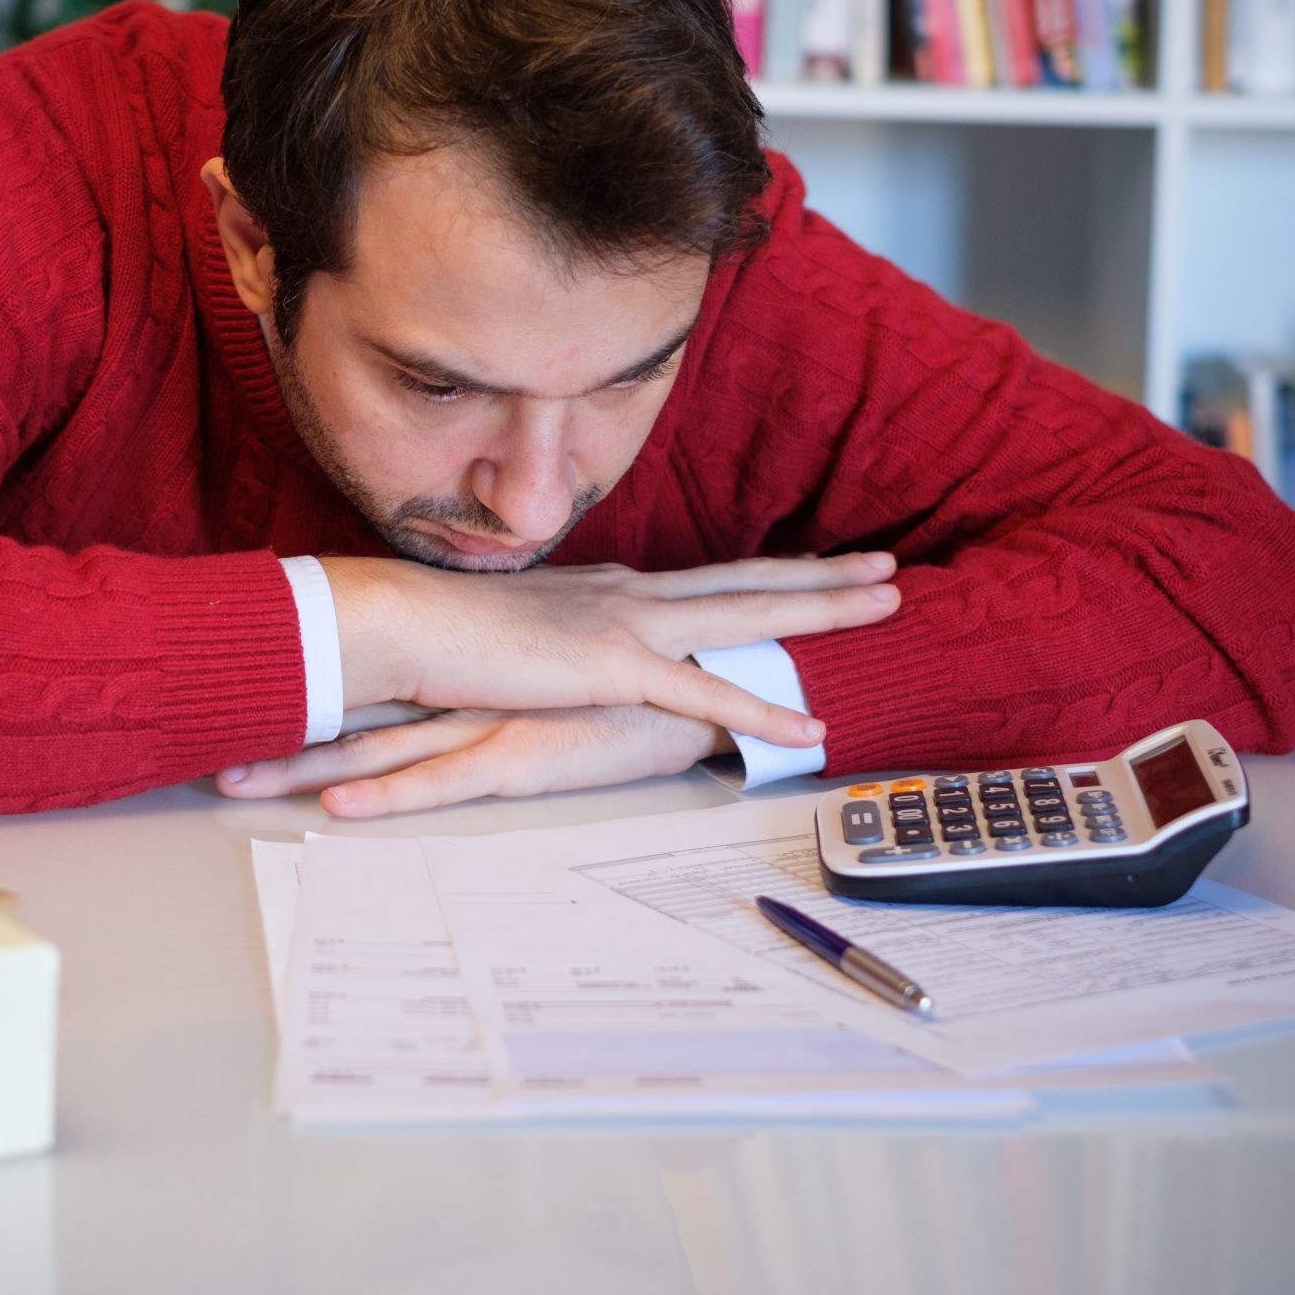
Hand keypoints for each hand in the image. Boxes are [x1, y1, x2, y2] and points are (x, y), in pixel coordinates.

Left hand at [217, 704, 730, 817]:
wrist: (716, 673)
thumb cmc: (634, 684)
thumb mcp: (553, 682)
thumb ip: (501, 687)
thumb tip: (455, 697)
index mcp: (466, 675)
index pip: (366, 689)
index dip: (299, 702)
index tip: (234, 713)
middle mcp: (465, 692)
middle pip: (351, 718)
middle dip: (275, 737)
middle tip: (201, 759)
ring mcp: (489, 722)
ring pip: (379, 750)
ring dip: (306, 768)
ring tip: (237, 784)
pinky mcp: (526, 755)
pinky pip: (444, 784)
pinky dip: (389, 798)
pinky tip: (340, 814)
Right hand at [321, 551, 899, 746]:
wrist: (405, 623)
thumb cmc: (447, 633)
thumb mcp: (522, 631)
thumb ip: (562, 639)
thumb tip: (577, 654)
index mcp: (612, 591)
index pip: (712, 579)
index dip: (774, 572)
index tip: (826, 565)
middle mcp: (632, 596)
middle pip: (749, 583)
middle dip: (825, 577)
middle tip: (889, 568)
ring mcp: (627, 627)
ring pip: (748, 616)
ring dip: (821, 612)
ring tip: (884, 607)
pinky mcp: (612, 669)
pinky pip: (704, 697)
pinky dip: (761, 713)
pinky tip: (809, 729)